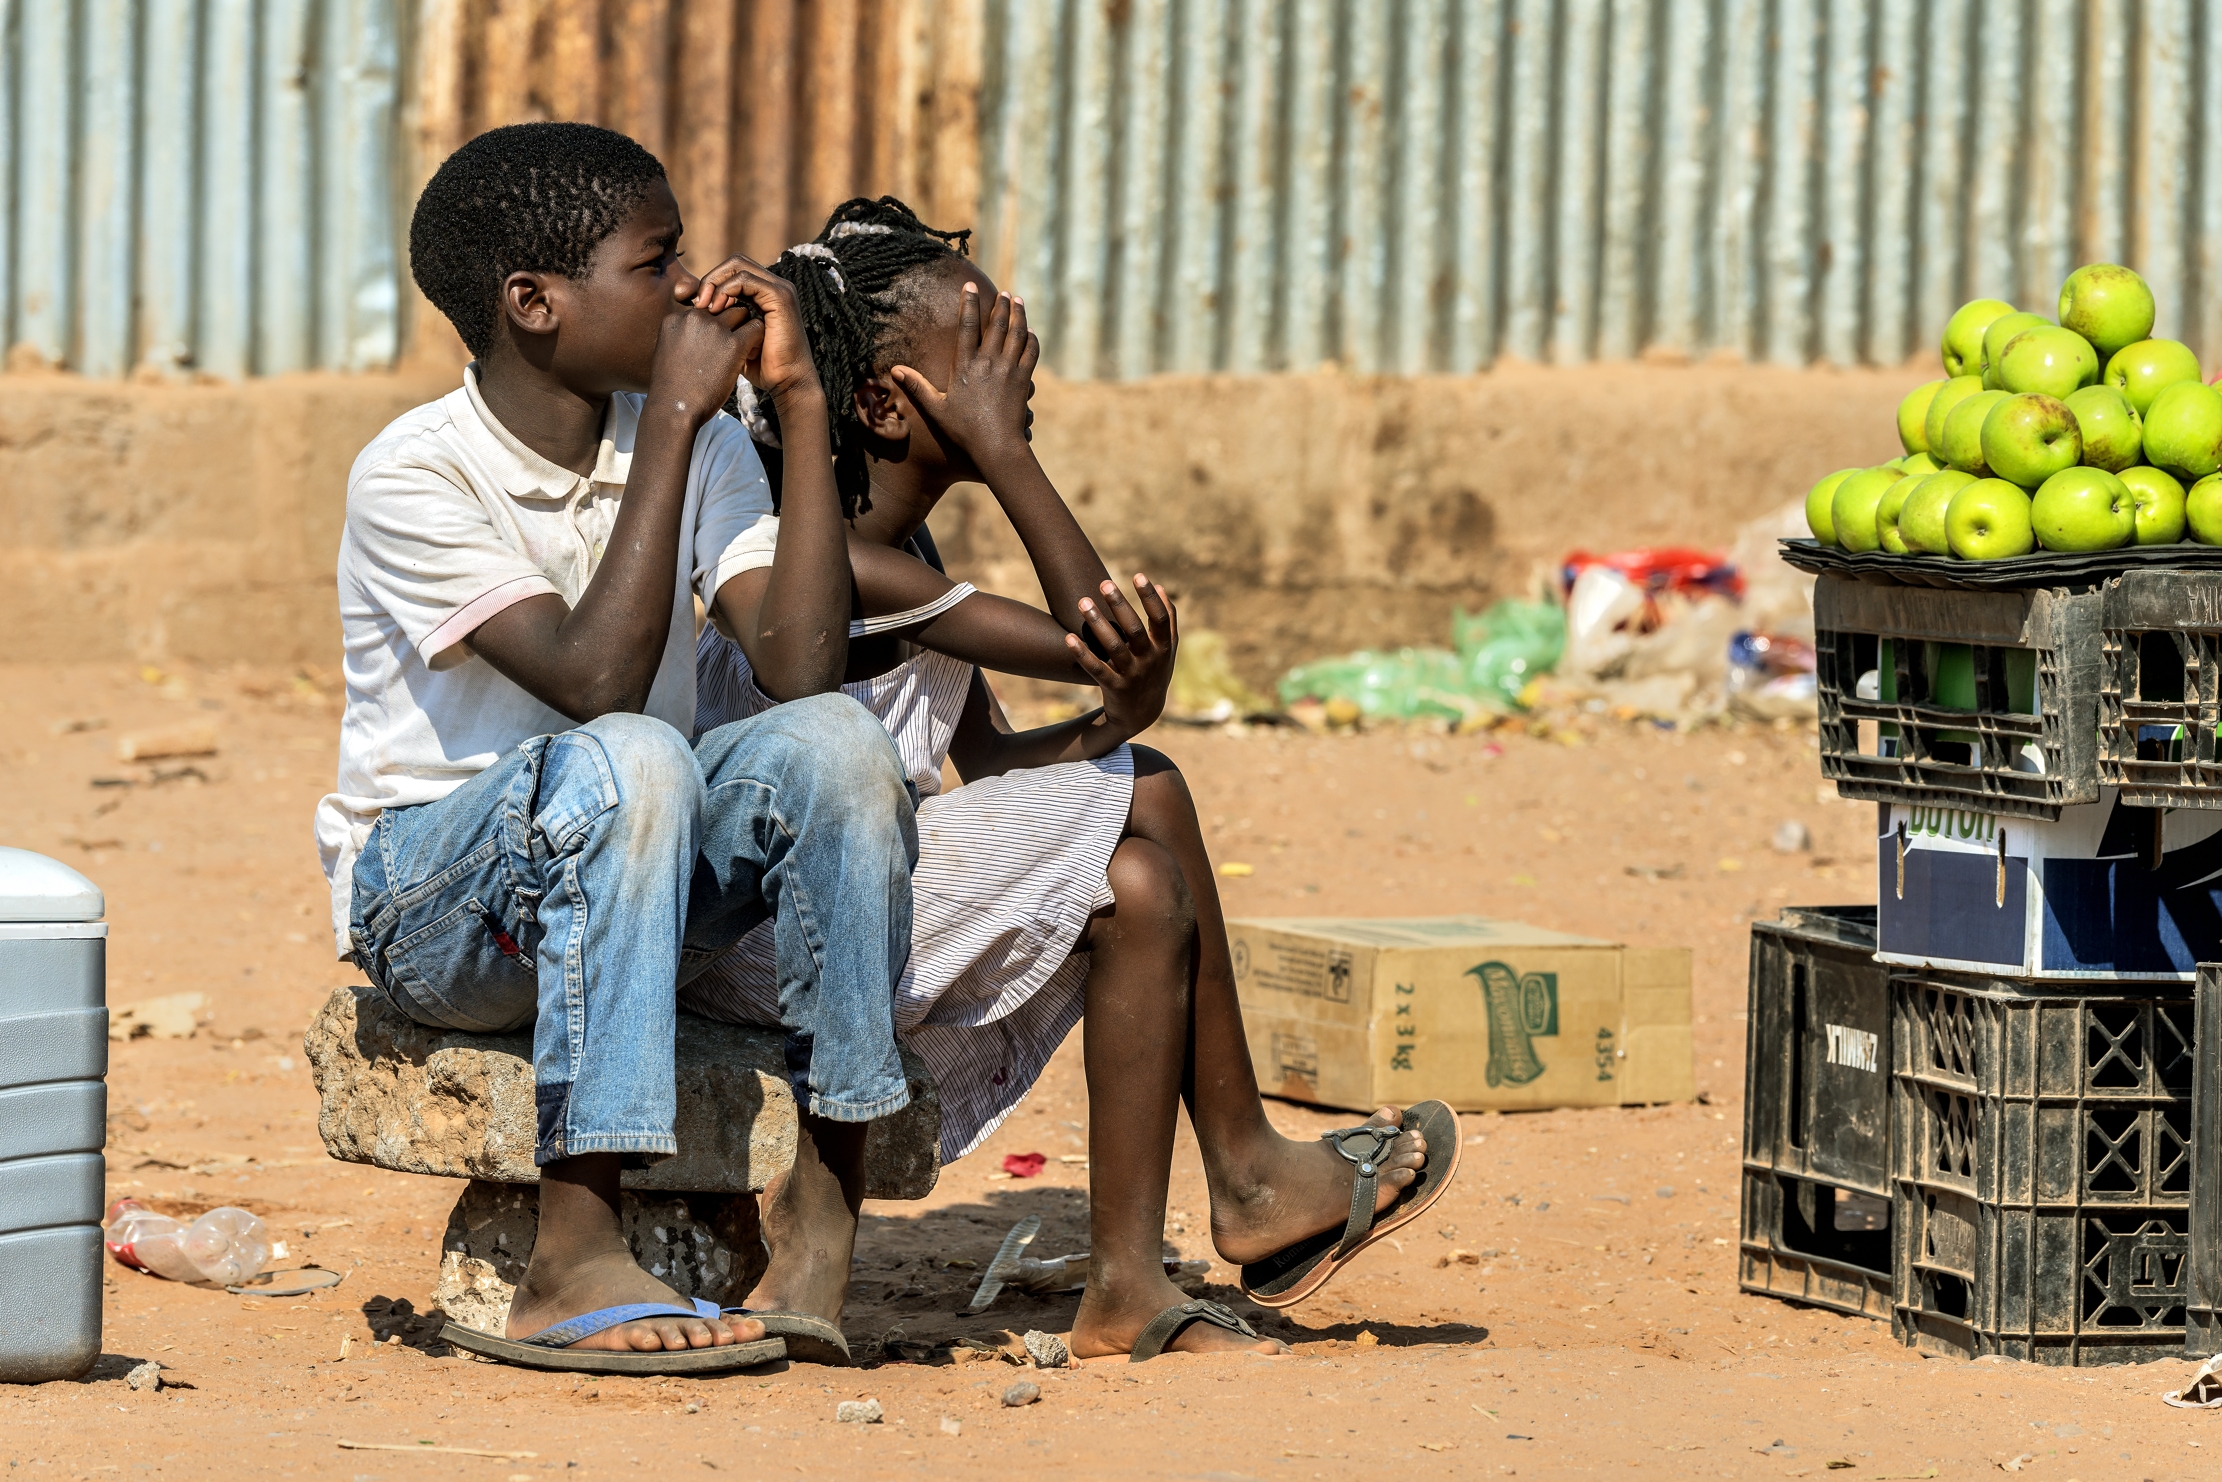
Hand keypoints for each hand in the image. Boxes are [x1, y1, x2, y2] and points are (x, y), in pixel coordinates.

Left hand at [660, 255, 823, 418]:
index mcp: (763, 293)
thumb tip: (691, 311)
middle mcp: (772, 286)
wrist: (785, 382)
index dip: (710, 283)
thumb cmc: (760, 367)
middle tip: (697, 302)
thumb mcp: (733, 340)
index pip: (731, 272)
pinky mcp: (780, 296)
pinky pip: (747, 279)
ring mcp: (779, 288)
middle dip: (711, 278)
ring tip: (706, 307)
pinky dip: (728, 290)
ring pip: (738, 265)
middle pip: (734, 262)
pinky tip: (718, 309)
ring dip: (716, 283)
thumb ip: (719, 322)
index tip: (692, 304)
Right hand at [887, 284, 1038, 471]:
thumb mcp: (936, 408)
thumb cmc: (963, 431)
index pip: (967, 325)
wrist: (995, 446)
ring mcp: (1008, 370)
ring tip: (1017, 301)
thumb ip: (916, 386)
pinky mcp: (1023, 380)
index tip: (969, 286)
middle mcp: (988, 362)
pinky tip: (1030, 332)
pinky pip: (1030, 352)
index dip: (968, 303)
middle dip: (999, 304)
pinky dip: (1030, 339)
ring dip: (1017, 314)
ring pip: (1016, 333)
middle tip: (1002, 292)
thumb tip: (894, 370)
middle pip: (996, 324)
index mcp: (965, 365)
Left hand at [1067, 574, 1177, 739]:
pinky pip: (1096, 669)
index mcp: (1163, 647)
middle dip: (1120, 605)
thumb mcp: (1167, 650)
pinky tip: (1068, 638)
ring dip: (1098, 623)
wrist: (1142, 715)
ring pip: (1114, 647)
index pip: (1160, 618)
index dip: (1150, 597)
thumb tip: (1160, 587)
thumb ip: (1167, 620)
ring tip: (1083, 602)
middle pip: (1135, 629)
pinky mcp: (1114, 688)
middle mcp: (1149, 660)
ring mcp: (1131, 675)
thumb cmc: (1154, 672)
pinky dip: (1083, 654)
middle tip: (1104, 583)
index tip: (1138, 575)